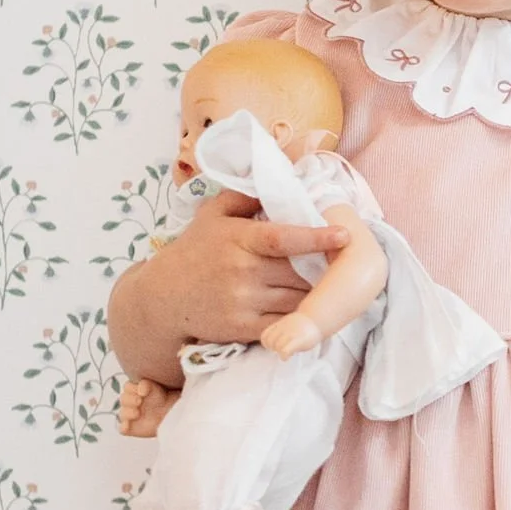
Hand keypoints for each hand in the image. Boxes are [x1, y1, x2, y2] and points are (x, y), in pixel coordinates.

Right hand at [110, 189, 351, 381]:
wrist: (163, 299)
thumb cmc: (194, 251)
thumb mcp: (212, 215)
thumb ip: (245, 196)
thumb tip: (282, 181)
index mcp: (238, 238)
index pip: (282, 237)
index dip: (315, 237)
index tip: (344, 234)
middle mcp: (242, 270)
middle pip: (298, 272)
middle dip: (325, 270)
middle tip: (347, 264)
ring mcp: (243, 301)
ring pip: (297, 299)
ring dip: (317, 294)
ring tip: (333, 287)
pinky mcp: (243, 328)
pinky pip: (284, 323)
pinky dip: (301, 318)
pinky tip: (312, 310)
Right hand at [117, 377, 175, 438]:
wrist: (172, 414)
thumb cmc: (164, 399)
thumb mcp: (157, 389)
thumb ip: (147, 385)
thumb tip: (141, 389)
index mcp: (135, 390)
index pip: (127, 387)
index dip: (132, 388)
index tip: (144, 392)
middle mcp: (130, 403)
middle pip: (123, 399)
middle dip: (130, 400)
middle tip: (139, 401)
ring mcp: (130, 415)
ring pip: (122, 413)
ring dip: (128, 412)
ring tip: (138, 413)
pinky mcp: (132, 428)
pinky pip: (123, 428)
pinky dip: (124, 427)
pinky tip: (129, 425)